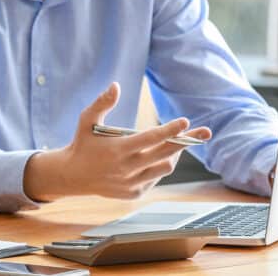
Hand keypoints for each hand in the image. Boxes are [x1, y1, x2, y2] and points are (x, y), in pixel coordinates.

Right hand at [24, 82, 211, 200]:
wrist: (72, 175)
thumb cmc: (82, 143)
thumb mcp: (87, 120)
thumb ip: (102, 103)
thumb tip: (116, 85)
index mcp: (118, 149)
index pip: (150, 138)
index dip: (170, 130)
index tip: (185, 121)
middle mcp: (127, 168)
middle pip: (165, 154)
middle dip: (187, 141)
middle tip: (205, 131)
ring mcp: (131, 183)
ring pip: (165, 168)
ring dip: (174, 154)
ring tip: (179, 142)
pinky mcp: (133, 193)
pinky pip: (155, 178)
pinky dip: (160, 166)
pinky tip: (158, 157)